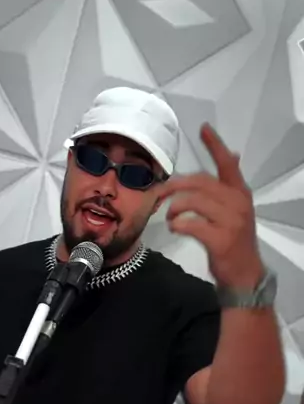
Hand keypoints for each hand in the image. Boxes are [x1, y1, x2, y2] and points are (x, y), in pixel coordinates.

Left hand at [157, 123, 263, 287]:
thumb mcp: (236, 209)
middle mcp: (237, 202)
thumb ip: (229, 185)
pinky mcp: (220, 239)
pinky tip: (175, 228)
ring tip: (170, 216)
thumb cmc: (234, 240)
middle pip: (200, 182)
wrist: (244, 274)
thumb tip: (232, 155)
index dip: (214, 145)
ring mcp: (230, 221)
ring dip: (174, 207)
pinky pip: (192, 224)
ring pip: (193, 201)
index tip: (203, 129)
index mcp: (240, 193)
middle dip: (175, 185)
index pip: (227, 164)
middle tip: (160, 193)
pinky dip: (178, 224)